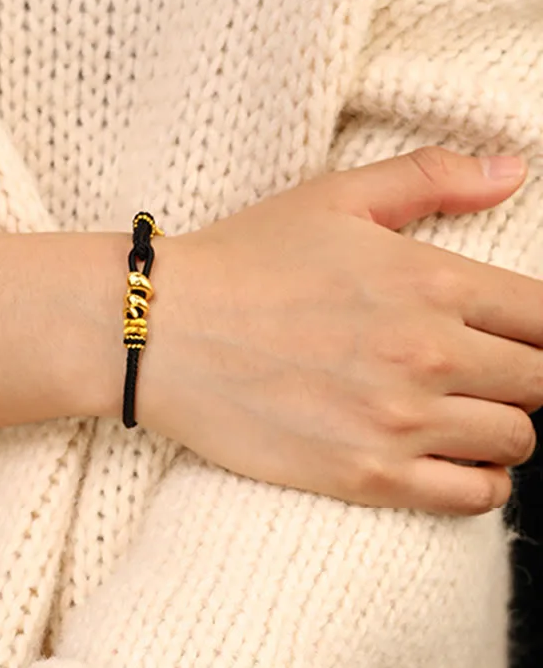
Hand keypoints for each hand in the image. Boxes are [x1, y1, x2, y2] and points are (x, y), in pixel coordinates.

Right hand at [138, 148, 537, 514]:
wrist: (162, 334)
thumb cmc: (242, 261)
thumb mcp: (332, 199)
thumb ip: (430, 178)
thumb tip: (514, 171)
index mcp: (430, 281)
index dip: (540, 328)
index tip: (515, 334)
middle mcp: (428, 354)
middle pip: (541, 383)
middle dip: (522, 376)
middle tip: (480, 371)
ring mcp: (398, 422)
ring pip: (516, 440)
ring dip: (499, 425)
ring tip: (458, 412)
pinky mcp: (365, 476)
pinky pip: (473, 496)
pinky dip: (480, 481)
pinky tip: (449, 458)